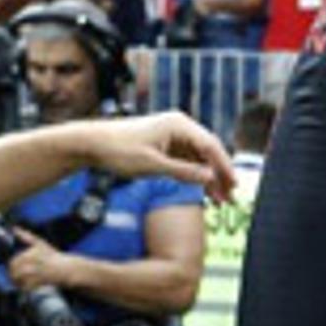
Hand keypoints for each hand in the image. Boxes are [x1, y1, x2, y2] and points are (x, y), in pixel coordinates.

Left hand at [2, 226, 74, 291]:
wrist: (66, 268)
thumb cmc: (53, 255)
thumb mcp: (39, 243)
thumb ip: (25, 236)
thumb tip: (14, 228)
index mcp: (29, 255)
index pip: (13, 262)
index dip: (11, 267)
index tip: (13, 269)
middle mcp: (31, 264)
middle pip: (14, 272)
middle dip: (12, 275)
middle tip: (15, 277)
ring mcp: (35, 274)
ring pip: (18, 280)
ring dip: (17, 282)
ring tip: (19, 282)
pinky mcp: (39, 282)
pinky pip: (26, 288)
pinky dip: (24, 288)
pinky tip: (26, 286)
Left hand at [78, 111, 236, 200]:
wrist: (92, 144)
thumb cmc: (119, 150)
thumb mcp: (152, 165)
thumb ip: (183, 172)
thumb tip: (210, 178)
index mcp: (178, 124)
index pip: (211, 145)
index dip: (224, 166)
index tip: (234, 185)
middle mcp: (180, 127)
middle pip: (209, 151)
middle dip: (220, 175)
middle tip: (231, 197)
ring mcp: (173, 136)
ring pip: (200, 158)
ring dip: (210, 178)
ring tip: (220, 200)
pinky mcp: (166, 145)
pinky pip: (189, 161)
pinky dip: (196, 176)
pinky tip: (204, 192)